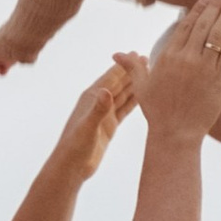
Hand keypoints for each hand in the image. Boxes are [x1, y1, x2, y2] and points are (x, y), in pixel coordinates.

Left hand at [55, 58, 141, 181]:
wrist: (72, 167)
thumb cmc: (75, 147)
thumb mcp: (89, 128)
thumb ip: (98, 110)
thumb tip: (106, 91)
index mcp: (91, 98)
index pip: (110, 78)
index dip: (123, 66)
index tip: (136, 54)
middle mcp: (98, 103)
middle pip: (118, 83)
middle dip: (131, 71)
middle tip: (148, 59)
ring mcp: (104, 114)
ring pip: (123, 95)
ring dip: (134, 84)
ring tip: (149, 74)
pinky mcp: (109, 126)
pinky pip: (124, 109)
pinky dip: (133, 101)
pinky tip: (143, 96)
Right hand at [142, 0, 220, 137]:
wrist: (175, 134)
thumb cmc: (157, 112)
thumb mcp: (141, 87)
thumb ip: (132, 66)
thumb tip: (118, 54)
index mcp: (168, 56)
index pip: (186, 26)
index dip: (198, 9)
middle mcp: (186, 59)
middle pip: (204, 25)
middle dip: (215, 5)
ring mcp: (203, 68)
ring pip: (218, 34)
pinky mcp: (219, 79)